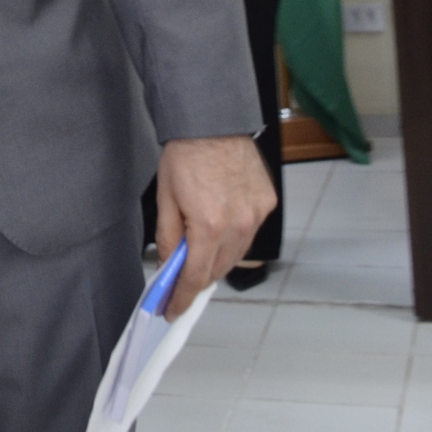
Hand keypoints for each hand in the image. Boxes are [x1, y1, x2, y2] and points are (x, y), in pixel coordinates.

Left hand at [153, 134, 276, 316]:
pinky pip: (249, 233)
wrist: (213, 122)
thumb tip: (170, 265)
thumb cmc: (186, 154)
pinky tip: (220, 226)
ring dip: (217, 259)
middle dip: (198, 279)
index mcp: (208, 225)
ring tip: (199, 250)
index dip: (181, 297)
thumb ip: (169, 237)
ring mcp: (256, 215)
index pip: (195, 277)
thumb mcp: (165, 198)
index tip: (173, 309)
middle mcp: (238, 225)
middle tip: (179, 281)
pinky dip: (234, 237)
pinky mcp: (267, 204)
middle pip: (218, 270)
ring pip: (236, 254)